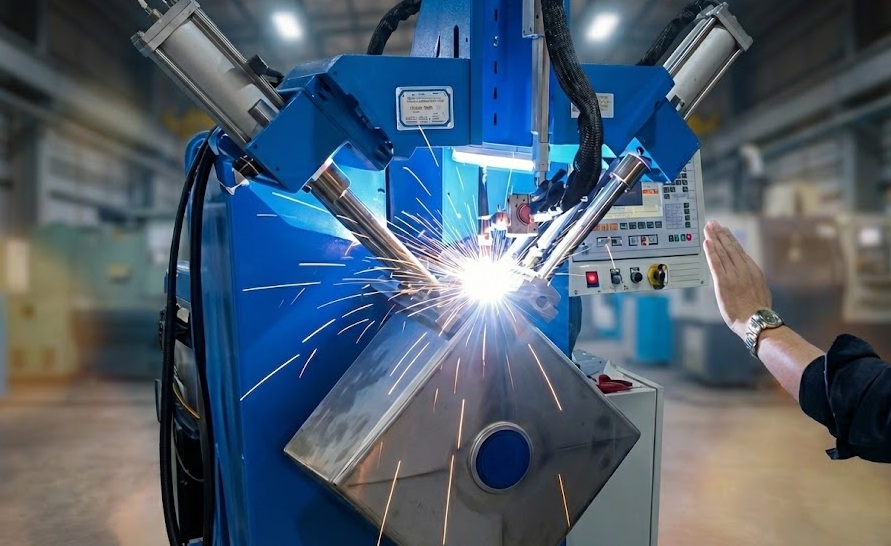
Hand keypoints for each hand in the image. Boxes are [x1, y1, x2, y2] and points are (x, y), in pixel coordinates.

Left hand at [702, 221, 771, 338]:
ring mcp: (733, 275)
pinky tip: (706, 242)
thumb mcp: (760, 291)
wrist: (756, 321)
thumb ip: (752, 281)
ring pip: (722, 252)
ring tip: (708, 228)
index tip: (724, 231)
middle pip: (729, 248)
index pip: (739, 251)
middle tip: (713, 223)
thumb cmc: (757, 311)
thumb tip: (749, 279)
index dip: (730, 239)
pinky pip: (715, 263)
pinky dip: (711, 252)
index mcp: (753, 270)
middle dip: (720, 234)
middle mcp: (743, 269)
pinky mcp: (723, 282)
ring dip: (713, 238)